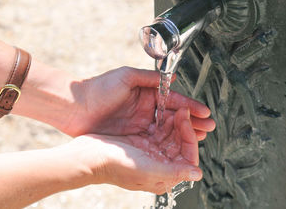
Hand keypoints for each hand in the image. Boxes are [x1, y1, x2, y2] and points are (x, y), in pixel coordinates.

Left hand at [65, 67, 214, 137]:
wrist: (74, 107)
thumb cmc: (98, 89)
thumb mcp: (126, 77)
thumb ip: (149, 78)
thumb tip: (171, 77)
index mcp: (147, 94)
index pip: (173, 100)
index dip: (190, 106)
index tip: (205, 112)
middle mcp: (146, 110)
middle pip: (174, 117)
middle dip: (192, 122)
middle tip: (209, 128)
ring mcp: (140, 125)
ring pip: (167, 131)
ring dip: (183, 134)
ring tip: (200, 138)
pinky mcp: (132, 139)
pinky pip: (154, 142)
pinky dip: (168, 145)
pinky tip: (179, 148)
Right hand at [68, 107, 202, 193]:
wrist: (88, 156)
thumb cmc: (114, 166)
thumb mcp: (147, 169)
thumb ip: (173, 172)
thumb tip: (197, 174)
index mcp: (163, 175)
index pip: (187, 157)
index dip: (191, 138)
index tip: (186, 121)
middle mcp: (159, 164)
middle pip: (180, 143)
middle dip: (184, 126)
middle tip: (183, 111)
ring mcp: (151, 152)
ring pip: (171, 134)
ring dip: (175, 121)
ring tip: (177, 109)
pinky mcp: (142, 141)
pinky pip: (159, 129)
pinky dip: (164, 120)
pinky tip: (165, 111)